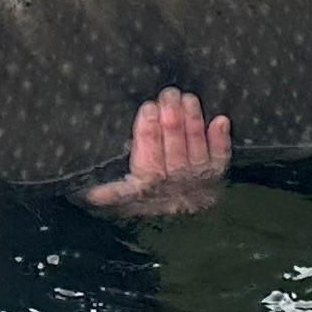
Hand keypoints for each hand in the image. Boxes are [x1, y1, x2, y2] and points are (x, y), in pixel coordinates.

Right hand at [81, 88, 232, 218]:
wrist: (187, 217)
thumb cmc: (151, 196)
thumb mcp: (128, 198)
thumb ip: (112, 192)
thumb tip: (90, 194)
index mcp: (149, 182)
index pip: (148, 155)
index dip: (149, 131)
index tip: (148, 108)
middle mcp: (175, 178)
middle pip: (174, 145)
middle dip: (171, 118)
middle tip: (169, 94)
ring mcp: (198, 174)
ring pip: (195, 145)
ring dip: (193, 121)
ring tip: (188, 98)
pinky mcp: (216, 171)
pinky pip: (221, 156)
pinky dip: (221, 140)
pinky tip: (221, 121)